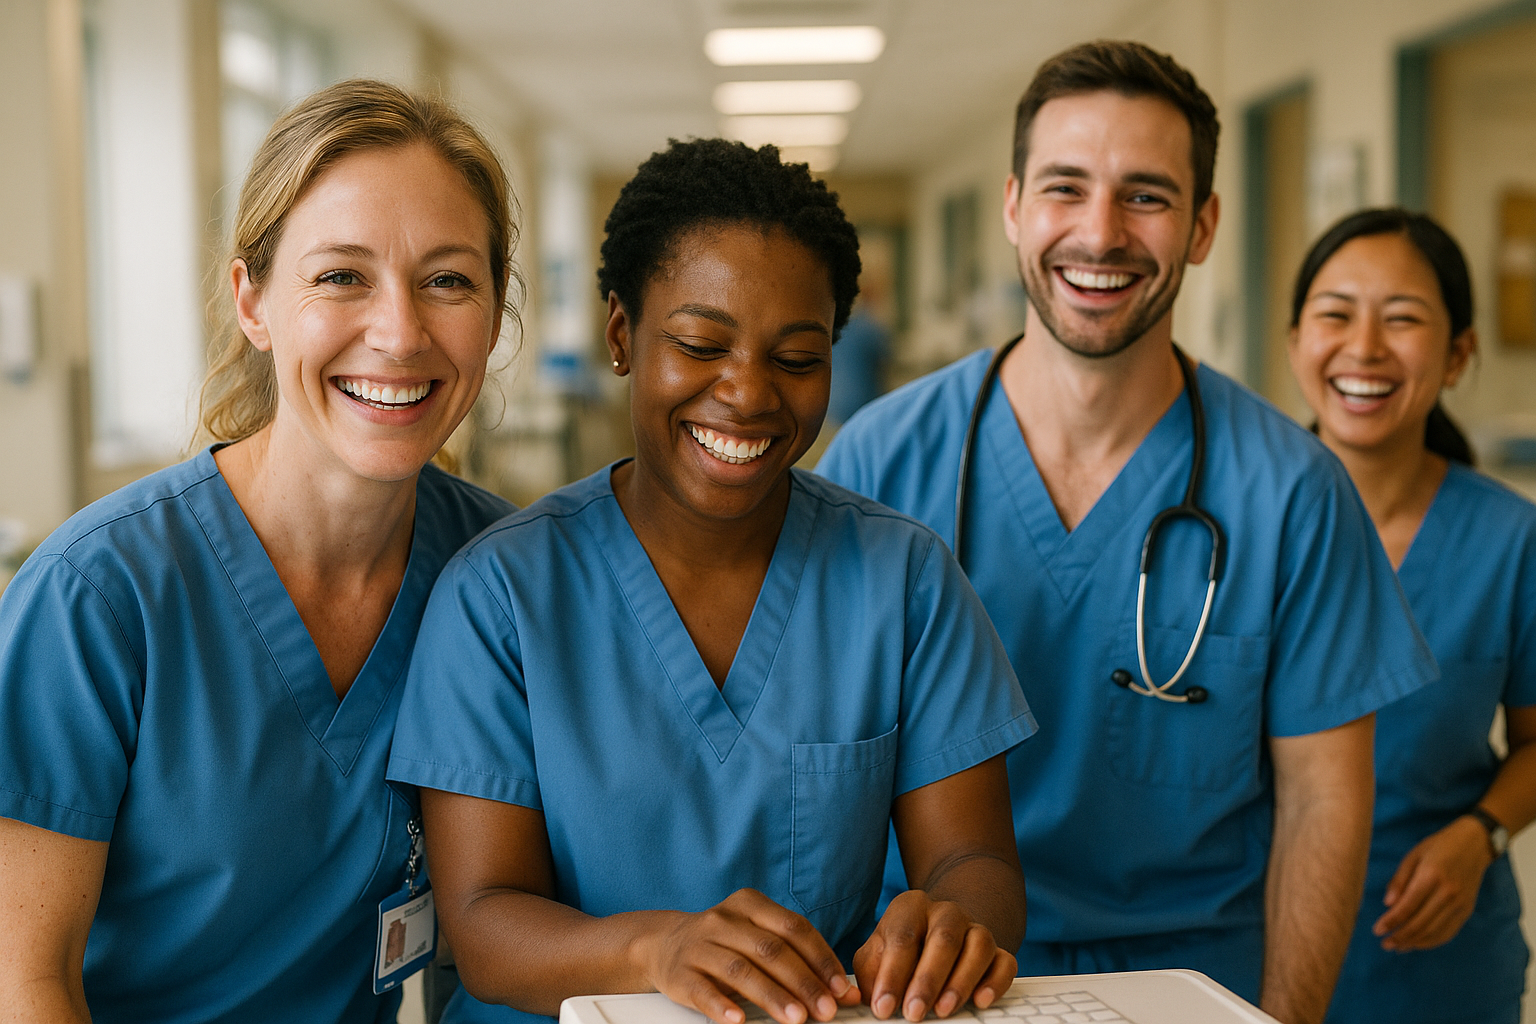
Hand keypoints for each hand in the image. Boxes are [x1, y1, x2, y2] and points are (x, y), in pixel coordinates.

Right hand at [636, 889, 859, 1023]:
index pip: (793, 928)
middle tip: (825, 1010)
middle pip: (771, 950)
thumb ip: (797, 958)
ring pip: (741, 970)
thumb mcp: (757, 937)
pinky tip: (739, 1020)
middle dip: (803, 982)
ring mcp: (700, 946)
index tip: (840, 988)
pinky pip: (703, 991)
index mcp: (749, 904)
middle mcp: (723, 920)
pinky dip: (722, 1006)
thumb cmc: (725, 943)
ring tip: (796, 1019)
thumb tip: (843, 991)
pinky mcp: (680, 973)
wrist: (665, 944)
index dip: (820, 958)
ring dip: (772, 996)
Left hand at [853, 890, 1015, 1020]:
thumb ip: (871, 973)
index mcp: (910, 907)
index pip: (902, 937)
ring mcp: (975, 929)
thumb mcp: (877, 954)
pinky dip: (996, 982)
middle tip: (914, 1013)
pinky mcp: (997, 950)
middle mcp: (946, 912)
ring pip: (979, 946)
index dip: (891, 975)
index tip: (884, 1008)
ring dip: (961, 981)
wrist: (936, 930)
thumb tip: (871, 1000)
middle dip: (928, 979)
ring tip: (943, 1010)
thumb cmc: (900, 948)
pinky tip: (981, 1000)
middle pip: (944, 938)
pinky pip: (1005, 961)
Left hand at [1374, 816, 1493, 951]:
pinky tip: (1417, 943)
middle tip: (1384, 944)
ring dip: (1414, 943)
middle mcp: (1448, 893)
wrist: (1474, 845)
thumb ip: (1399, 880)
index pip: (1407, 906)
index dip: (1391, 922)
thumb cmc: (1438, 847)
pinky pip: (1448, 932)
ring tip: (1397, 947)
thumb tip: (1388, 905)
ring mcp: (1460, 904)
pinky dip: (1431, 941)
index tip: (1377, 931)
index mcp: (1431, 876)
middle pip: (1421, 923)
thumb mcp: (1413, 855)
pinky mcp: (1467, 911)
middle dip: (1400, 937)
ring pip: (1434, 932)